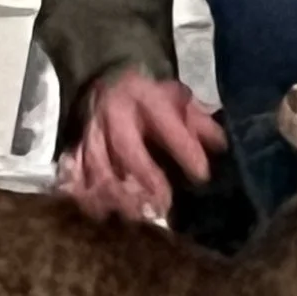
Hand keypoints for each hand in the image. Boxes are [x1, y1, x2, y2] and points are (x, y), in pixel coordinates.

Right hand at [63, 70, 225, 223]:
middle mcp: (114, 114)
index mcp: (145, 97)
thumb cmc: (150, 98)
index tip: (201, 176)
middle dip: (145, 178)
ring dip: (116, 193)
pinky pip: (74, 172)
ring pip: (98, 165)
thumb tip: (222, 146)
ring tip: (135, 215)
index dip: (185, 150)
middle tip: (163, 205)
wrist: (107, 80)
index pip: (167, 124)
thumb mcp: (178, 100)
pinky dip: (84, 193)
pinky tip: (100, 212)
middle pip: (126, 148)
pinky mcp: (76, 146)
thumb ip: (199, 123)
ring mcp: (91, 131)